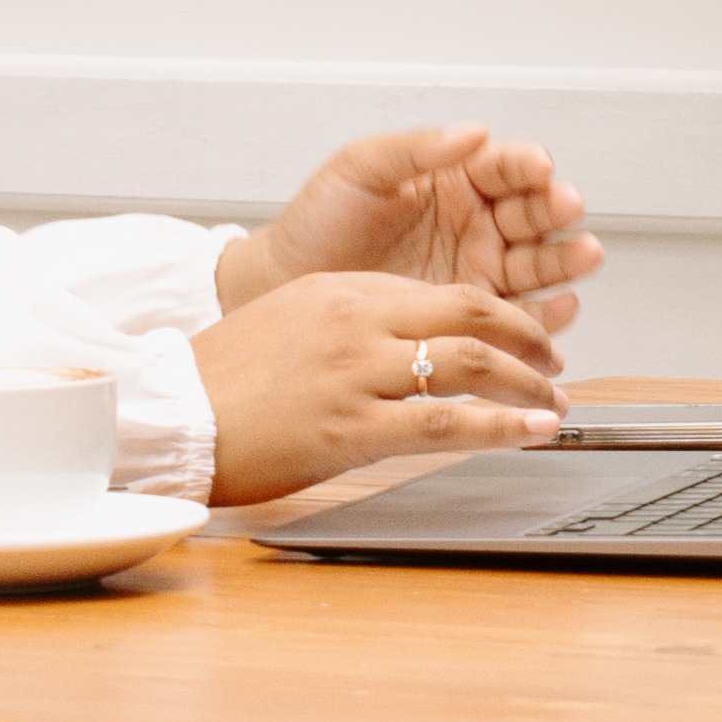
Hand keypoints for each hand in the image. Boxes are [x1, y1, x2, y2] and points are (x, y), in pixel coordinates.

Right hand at [191, 272, 575, 504]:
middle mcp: (355, 320)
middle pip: (470, 310)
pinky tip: (532, 431)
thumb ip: (349, 323)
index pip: (440, 291)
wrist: (169, 419)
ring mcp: (356, 372)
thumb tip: (405, 341)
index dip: (494, 314)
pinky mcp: (352, 426)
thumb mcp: (288, 323)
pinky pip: (445, 421)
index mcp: (341, 291)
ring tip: (553, 403)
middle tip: (551, 363)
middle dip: (525, 335)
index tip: (517, 338)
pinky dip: (502, 425)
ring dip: (527, 383)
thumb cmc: (222, 381)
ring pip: (470, 361)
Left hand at [218, 125, 600, 314]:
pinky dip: (546, 315)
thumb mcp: (357, 170)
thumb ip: (413, 148)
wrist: (282, 289)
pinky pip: (520, 316)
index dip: (526, 166)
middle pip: (532, 214)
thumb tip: (471, 131)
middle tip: (567, 209)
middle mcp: (473, 224)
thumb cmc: (314, 225)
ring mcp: (476, 271)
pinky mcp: (471, 318)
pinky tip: (561, 307)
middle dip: (555, 211)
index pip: (504, 167)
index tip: (537, 167)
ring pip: (537, 262)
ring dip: (566, 259)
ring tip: (583, 255)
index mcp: (451, 181)